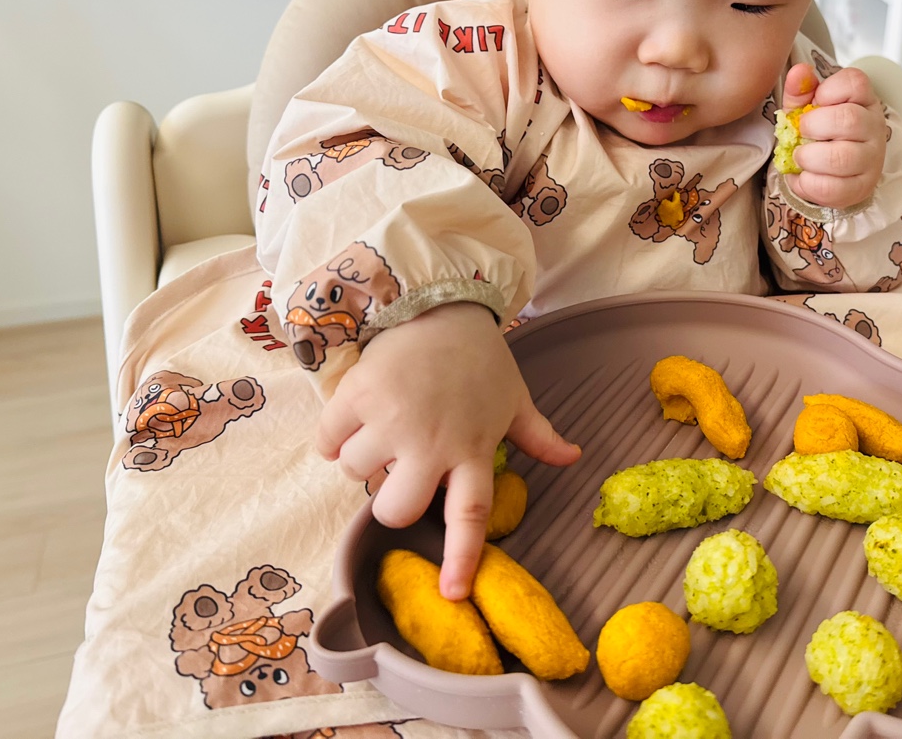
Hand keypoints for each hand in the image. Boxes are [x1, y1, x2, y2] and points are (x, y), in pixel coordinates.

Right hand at [316, 302, 579, 598]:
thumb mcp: (514, 398)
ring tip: (381, 427)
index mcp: (472, 451)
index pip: (469, 517)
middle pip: (398, 508)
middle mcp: (432, 444)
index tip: (452, 595)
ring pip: (357, 474)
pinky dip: (332, 438)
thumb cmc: (480, 360)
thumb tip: (573, 458)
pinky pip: (328, 442)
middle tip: (397, 472)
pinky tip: (348, 420)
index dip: (461, 559)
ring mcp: (393, 421)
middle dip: (389, 503)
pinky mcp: (358, 397)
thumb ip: (538, 436)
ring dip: (362, 459)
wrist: (440, 306)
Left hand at [780, 62, 887, 209]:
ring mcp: (871, 158)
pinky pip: (833, 188)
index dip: (829, 90)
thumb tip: (799, 72)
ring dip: (809, 157)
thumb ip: (801, 89)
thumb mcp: (807, 106)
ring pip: (841, 157)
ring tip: (801, 156)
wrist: (830, 170)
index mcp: (862, 99)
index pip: (855, 82)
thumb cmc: (820, 132)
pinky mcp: (862, 187)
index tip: (817, 101)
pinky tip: (803, 176)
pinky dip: (808, 183)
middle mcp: (873, 126)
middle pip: (848, 120)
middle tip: (801, 132)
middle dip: (813, 126)